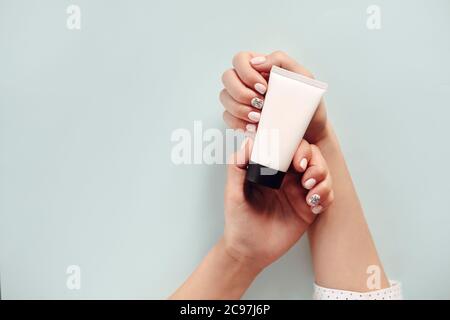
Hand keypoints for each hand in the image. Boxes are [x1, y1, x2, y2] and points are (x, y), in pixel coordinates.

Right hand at [220, 51, 328, 142]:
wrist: (309, 129)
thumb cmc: (306, 101)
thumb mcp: (301, 76)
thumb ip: (280, 60)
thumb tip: (255, 61)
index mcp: (259, 66)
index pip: (239, 59)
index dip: (247, 73)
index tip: (264, 88)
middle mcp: (245, 81)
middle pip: (227, 77)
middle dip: (242, 93)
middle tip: (261, 104)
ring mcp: (239, 99)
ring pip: (224, 98)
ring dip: (240, 109)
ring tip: (259, 118)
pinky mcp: (238, 117)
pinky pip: (227, 117)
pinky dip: (238, 123)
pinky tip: (253, 127)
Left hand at [223, 138, 333, 270]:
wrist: (248, 251)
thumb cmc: (238, 221)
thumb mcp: (233, 193)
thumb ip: (237, 166)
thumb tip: (248, 142)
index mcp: (271, 168)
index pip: (290, 147)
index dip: (299, 148)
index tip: (297, 162)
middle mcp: (287, 177)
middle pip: (312, 157)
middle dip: (315, 163)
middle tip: (306, 178)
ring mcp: (299, 192)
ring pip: (322, 173)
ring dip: (323, 179)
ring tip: (310, 194)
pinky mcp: (308, 209)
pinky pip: (326, 195)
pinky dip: (326, 196)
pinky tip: (314, 206)